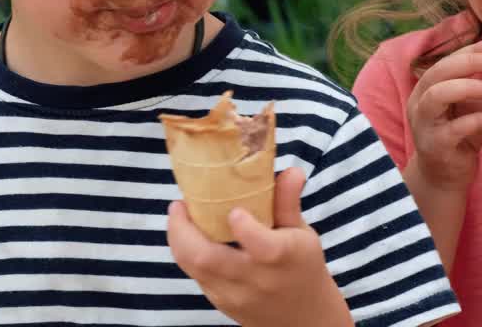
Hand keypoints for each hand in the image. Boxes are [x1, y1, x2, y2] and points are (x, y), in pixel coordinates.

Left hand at [166, 167, 351, 326]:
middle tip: (179, 205)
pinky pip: (196, 277)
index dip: (244, 227)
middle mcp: (256, 280)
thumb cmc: (302, 267)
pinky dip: (187, 253)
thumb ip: (288, 202)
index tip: (233, 209)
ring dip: (179, 240)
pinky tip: (188, 235)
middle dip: (183, 230)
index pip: (261, 246)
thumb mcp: (302, 234)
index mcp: (282, 258)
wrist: (303, 319)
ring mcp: (235, 295)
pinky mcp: (221, 303)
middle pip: (209, 259)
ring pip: (195, 269)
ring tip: (179, 215)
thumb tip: (291, 170)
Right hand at [407, 37, 481, 191]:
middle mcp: (419, 102)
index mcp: (426, 88)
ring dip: (468, 86)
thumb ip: (479, 85)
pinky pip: (455, 127)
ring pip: (438, 94)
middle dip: (469, 62)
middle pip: (438, 72)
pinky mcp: (435, 145)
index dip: (471, 50)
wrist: (445, 176)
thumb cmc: (460, 135)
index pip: (446, 60)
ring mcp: (424, 124)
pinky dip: (478, 118)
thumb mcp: (468, 105)